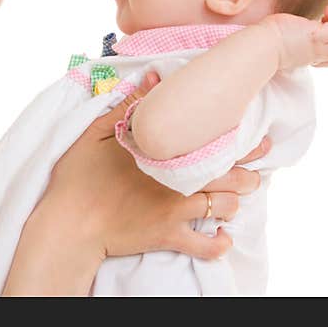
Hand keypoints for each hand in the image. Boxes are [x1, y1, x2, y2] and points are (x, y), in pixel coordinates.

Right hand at [42, 73, 263, 256]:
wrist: (68, 223)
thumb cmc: (79, 176)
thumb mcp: (97, 132)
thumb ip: (129, 107)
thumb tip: (153, 80)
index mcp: (163, 152)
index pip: (212, 143)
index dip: (242, 142)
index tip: (260, 139)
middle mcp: (177, 180)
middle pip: (230, 175)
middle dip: (250, 173)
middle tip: (258, 169)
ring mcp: (175, 210)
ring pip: (225, 206)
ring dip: (235, 201)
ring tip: (238, 197)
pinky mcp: (168, 236)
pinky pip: (206, 246)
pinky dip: (219, 244)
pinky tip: (223, 237)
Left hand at [260, 6, 327, 69]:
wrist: (259, 44)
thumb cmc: (264, 40)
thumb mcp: (284, 39)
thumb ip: (293, 36)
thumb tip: (290, 25)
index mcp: (307, 56)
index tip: (325, 31)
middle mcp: (314, 54)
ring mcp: (316, 47)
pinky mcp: (314, 37)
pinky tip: (326, 11)